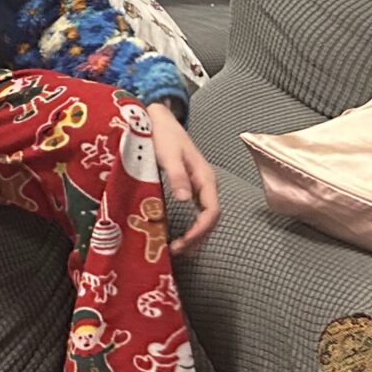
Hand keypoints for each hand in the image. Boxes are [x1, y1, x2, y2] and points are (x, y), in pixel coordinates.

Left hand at [145, 103, 220, 253]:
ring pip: (203, 217)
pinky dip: (187, 225)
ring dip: (193, 234)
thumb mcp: (168, 155)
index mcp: (206, 178)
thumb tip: (184, 199)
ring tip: (175, 249)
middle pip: (210, 218)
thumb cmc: (164, 135)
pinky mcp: (188, 186)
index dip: (200, 229)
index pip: (212, 211)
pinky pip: (194, 211)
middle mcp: (206, 184)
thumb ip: (177, 176)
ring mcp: (198, 186)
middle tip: (176, 251)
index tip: (184, 242)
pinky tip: (174, 233)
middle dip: (196, 237)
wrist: (159, 120)